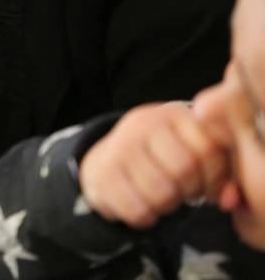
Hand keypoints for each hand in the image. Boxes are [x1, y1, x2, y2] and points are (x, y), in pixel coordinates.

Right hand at [79, 102, 230, 227]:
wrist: (111, 158)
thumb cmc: (166, 158)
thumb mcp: (196, 155)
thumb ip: (223, 175)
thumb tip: (229, 200)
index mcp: (173, 113)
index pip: (208, 149)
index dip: (214, 178)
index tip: (206, 186)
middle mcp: (143, 122)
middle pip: (183, 169)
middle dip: (189, 190)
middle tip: (184, 193)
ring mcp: (118, 146)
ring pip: (160, 192)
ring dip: (168, 206)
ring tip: (165, 199)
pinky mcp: (101, 172)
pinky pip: (135, 208)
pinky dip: (145, 217)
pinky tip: (144, 207)